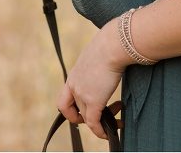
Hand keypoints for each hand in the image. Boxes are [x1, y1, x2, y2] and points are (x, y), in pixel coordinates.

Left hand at [57, 19, 126, 139]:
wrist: (112, 46)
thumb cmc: (109, 46)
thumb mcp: (96, 57)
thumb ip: (95, 66)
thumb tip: (107, 64)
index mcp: (73, 76)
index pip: (64, 100)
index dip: (71, 111)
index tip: (82, 113)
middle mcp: (74, 86)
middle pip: (78, 110)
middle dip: (92, 116)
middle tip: (106, 114)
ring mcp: (82, 95)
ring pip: (88, 118)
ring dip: (102, 122)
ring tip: (117, 120)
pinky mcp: (94, 101)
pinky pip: (94, 124)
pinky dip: (100, 131)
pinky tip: (108, 134)